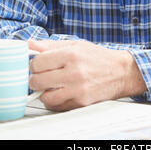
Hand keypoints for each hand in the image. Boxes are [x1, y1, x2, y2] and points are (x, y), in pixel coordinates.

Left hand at [28, 39, 145, 111]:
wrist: (121, 72)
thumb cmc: (97, 57)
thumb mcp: (75, 44)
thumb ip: (51, 45)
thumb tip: (29, 45)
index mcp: (71, 54)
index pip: (38, 62)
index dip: (34, 64)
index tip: (39, 65)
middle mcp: (74, 72)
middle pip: (37, 80)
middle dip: (36, 78)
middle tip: (41, 76)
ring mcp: (77, 89)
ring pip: (45, 96)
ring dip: (43, 92)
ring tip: (50, 85)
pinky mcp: (81, 102)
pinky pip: (57, 105)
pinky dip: (54, 100)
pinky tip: (60, 92)